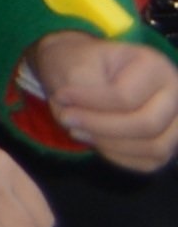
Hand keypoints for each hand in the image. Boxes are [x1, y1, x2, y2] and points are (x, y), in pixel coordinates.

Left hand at [42, 28, 177, 173]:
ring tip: (77, 129)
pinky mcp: (166, 143)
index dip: (90, 102)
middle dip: (100, 127)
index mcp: (154, 65)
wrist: (84, 72)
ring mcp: (175, 121)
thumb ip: (84, 91)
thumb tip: (88, 123)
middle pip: (147, 124)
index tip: (60, 97)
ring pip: (154, 148)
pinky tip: (95, 139)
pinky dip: (118, 156)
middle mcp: (174, 94)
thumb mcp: (75, 64)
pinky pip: (148, 162)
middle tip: (66, 118)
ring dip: (109, 144)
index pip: (126, 96)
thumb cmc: (81, 64)